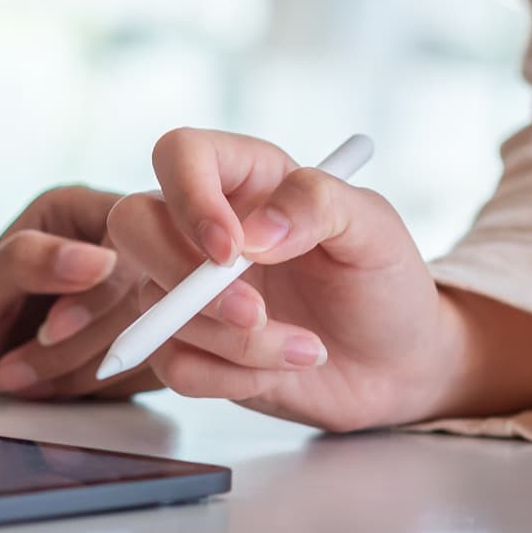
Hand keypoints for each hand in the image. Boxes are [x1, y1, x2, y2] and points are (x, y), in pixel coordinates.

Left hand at [0, 187, 157, 396]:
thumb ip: (26, 264)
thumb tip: (100, 260)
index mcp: (80, 212)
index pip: (138, 238)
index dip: (107, 291)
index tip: (52, 329)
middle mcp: (116, 250)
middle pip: (152, 293)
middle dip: (89, 343)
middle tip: (19, 365)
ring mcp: (135, 301)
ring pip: (158, 337)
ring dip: (90, 372)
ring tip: (21, 379)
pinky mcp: (142, 346)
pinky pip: (152, 371)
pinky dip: (101, 390)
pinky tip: (49, 390)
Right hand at [105, 129, 469, 431]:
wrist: (398, 366)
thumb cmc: (386, 283)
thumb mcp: (375, 230)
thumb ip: (318, 206)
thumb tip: (254, 232)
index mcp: (247, 177)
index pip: (180, 154)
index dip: (189, 196)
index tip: (232, 250)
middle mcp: (205, 227)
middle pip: (133, 225)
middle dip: (183, 279)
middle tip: (254, 313)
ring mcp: (189, 290)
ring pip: (157, 308)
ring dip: (235, 342)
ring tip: (309, 348)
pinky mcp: (191, 347)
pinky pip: (174, 366)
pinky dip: (231, 377)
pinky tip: (283, 369)